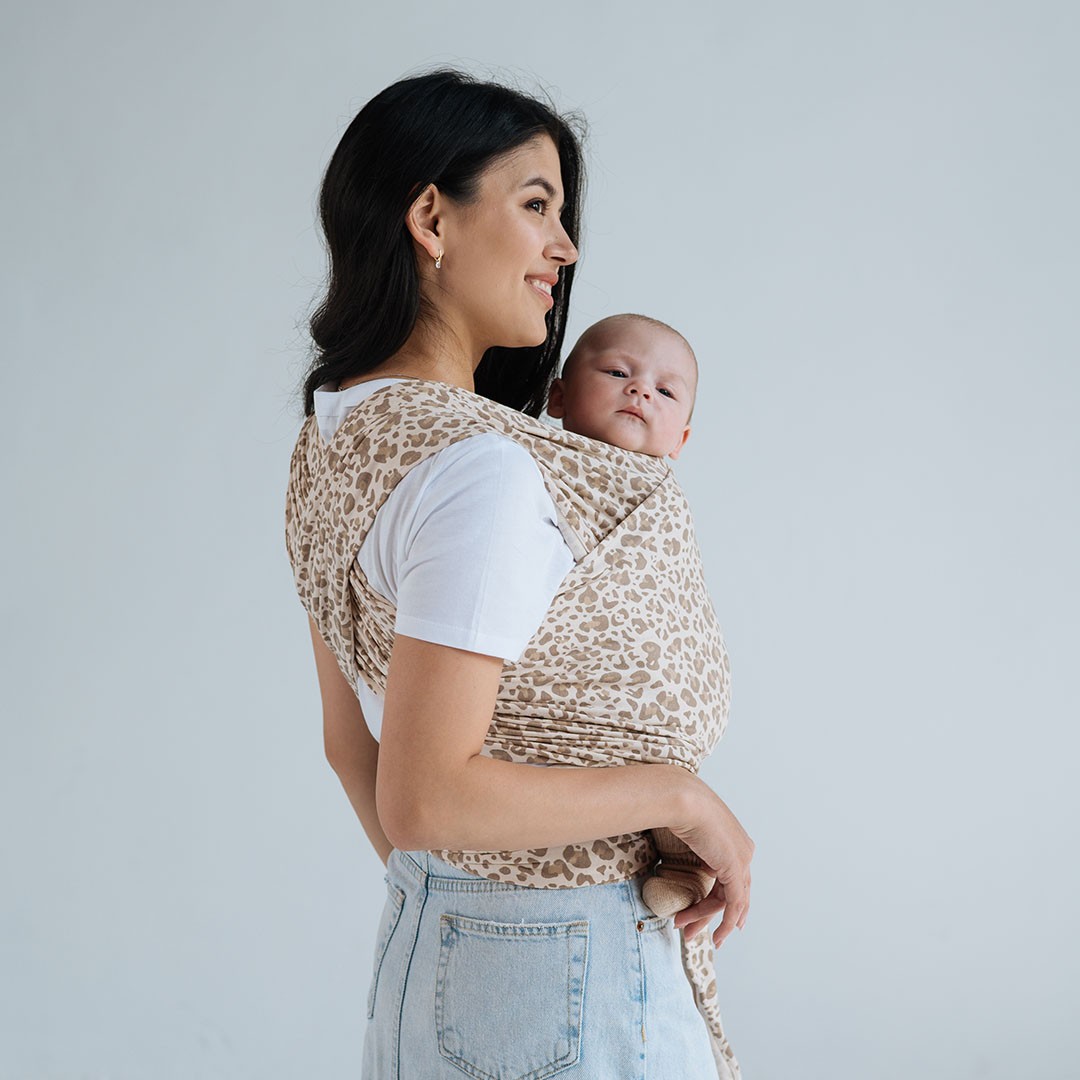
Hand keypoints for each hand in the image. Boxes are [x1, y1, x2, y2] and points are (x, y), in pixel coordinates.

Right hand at [667, 776, 753, 946]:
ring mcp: (742, 859)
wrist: (680, 797)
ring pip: (729, 901)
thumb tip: (668, 839)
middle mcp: (743, 849)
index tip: (701, 913)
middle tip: (690, 930)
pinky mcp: (736, 868)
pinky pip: (734, 904)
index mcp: (734, 838)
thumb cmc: (674, 804)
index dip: (717, 898)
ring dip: (706, 919)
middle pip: (730, 892)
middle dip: (708, 914)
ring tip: (687, 932)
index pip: (729, 876)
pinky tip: (718, 937)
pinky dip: (727, 923)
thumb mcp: (683, 825)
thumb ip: (687, 840)